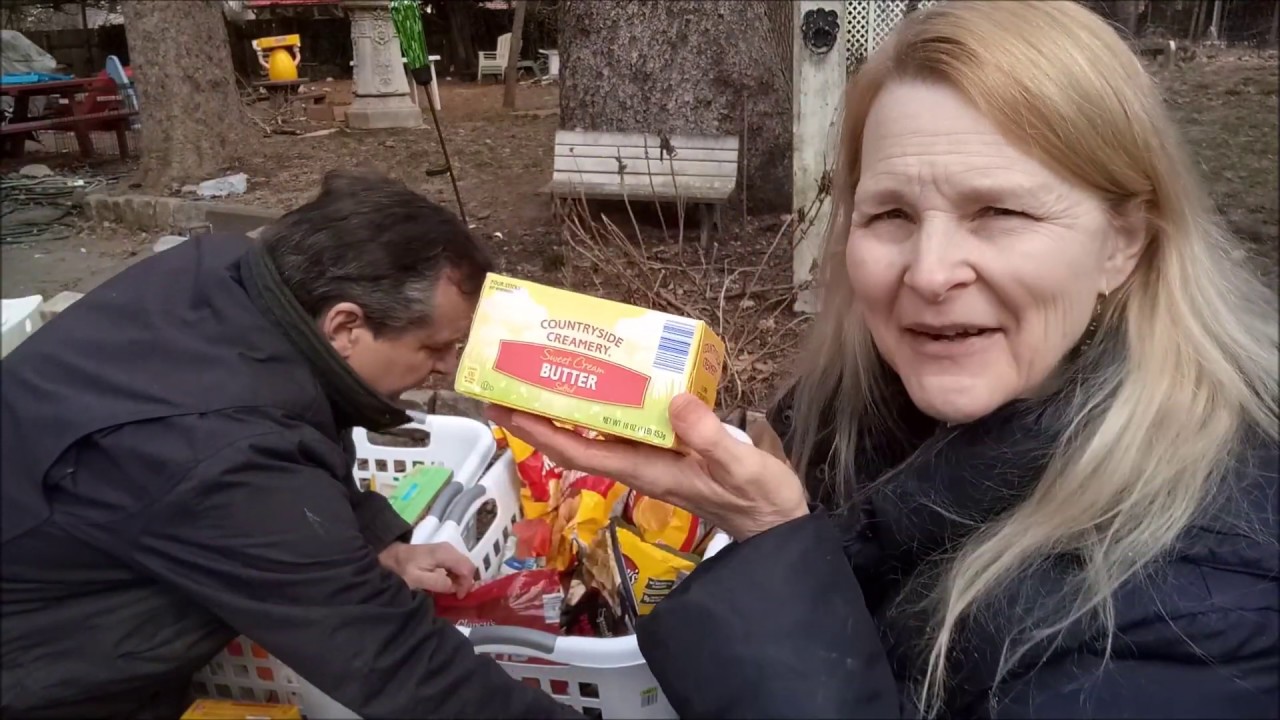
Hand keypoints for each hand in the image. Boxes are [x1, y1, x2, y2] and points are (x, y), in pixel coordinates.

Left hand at [378, 541, 476, 596]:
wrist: (392, 556)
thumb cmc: (403, 568)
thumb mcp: (416, 579)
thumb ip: (437, 583)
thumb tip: (453, 587)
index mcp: (445, 553)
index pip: (467, 568)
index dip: (466, 584)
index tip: (458, 597)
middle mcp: (450, 548)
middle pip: (468, 566)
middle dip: (465, 583)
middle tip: (456, 596)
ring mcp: (448, 550)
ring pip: (464, 566)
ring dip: (460, 580)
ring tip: (451, 592)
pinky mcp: (444, 553)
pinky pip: (457, 565)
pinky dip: (456, 576)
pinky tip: (447, 584)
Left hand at [485, 394, 808, 541]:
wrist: (776, 524)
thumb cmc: (758, 501)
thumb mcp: (740, 467)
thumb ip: (709, 438)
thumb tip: (672, 401)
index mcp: (646, 469)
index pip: (577, 451)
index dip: (538, 431)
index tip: (505, 408)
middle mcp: (639, 464)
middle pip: (574, 440)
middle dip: (537, 414)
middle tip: (507, 380)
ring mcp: (651, 458)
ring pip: (595, 432)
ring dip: (565, 407)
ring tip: (544, 372)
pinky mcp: (667, 451)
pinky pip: (623, 425)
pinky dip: (604, 404)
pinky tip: (605, 380)